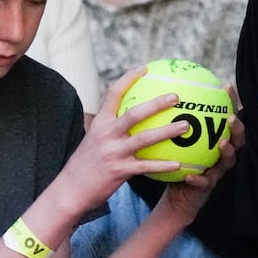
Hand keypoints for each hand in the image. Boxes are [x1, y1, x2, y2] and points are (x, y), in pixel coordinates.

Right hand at [51, 68, 194, 214]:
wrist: (71, 189)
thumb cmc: (86, 164)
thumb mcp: (93, 139)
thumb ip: (109, 127)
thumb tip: (129, 116)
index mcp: (100, 123)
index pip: (113, 93)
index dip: (129, 78)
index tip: (144, 68)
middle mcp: (106, 134)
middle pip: (135, 114)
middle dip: (157, 103)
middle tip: (176, 96)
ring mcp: (113, 152)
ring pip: (145, 139)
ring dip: (168, 131)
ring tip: (186, 126)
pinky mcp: (120, 171)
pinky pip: (147, 167)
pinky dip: (164, 165)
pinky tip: (180, 164)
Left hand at [156, 93, 244, 223]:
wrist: (177, 192)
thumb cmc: (176, 160)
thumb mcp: (174, 139)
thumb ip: (173, 120)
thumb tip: (161, 92)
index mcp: (216, 140)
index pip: (227, 118)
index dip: (231, 103)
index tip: (226, 86)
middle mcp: (222, 154)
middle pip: (238, 139)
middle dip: (237, 127)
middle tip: (230, 117)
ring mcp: (217, 171)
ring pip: (228, 160)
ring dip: (227, 151)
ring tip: (222, 143)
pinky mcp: (207, 187)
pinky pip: (205, 183)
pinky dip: (198, 179)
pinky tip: (189, 176)